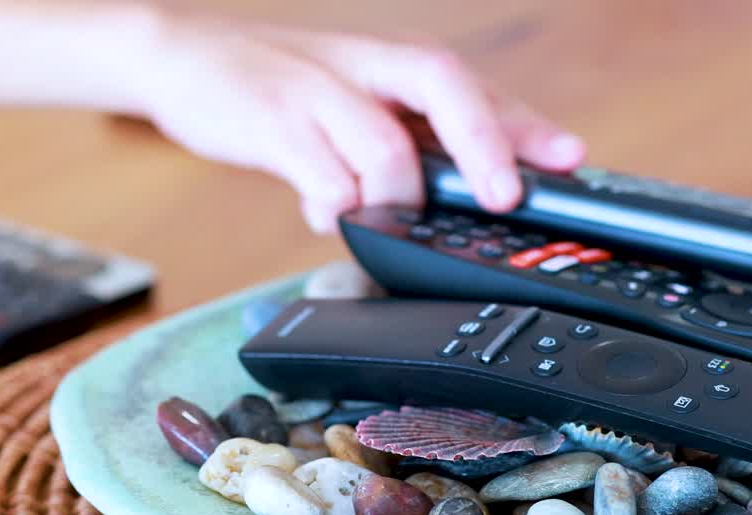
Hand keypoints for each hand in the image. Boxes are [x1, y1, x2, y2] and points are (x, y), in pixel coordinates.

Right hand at [137, 11, 585, 232]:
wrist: (180, 57)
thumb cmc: (280, 86)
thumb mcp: (351, 104)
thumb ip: (398, 152)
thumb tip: (449, 204)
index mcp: (393, 66)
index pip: (475, 89)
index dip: (527, 125)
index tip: (570, 159)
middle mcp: (365, 70)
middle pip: (445, 89)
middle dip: (486, 145)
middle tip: (506, 197)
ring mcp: (319, 93)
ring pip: (386, 146)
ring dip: (399, 198)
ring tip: (385, 220)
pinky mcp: (272, 123)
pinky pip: (323, 176)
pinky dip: (338, 207)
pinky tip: (325, 214)